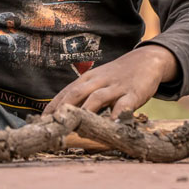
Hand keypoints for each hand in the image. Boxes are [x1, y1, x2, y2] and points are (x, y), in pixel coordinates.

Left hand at [42, 45, 178, 119]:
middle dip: (64, 110)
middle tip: (54, 127)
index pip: (66, 92)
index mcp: (88, 78)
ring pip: (97, 98)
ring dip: (85, 113)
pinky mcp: (134, 93)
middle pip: (77, 93)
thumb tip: (63, 115)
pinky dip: (116, 116)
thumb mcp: (98, 79)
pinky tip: (111, 127)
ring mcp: (116, 87)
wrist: (147, 59)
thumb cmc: (118, 75)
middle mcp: (99, 81)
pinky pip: (124, 105)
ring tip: (75, 129)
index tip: (41, 123)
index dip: (53, 107)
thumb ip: (83, 94)